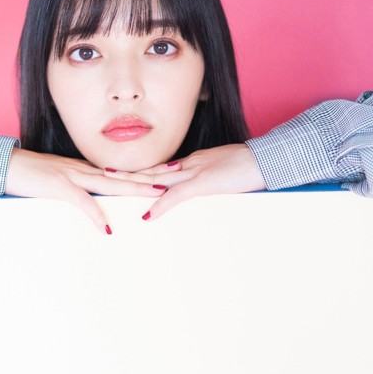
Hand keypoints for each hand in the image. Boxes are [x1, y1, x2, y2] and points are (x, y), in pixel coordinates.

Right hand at [5, 147, 169, 233]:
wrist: (5, 165)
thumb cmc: (29, 175)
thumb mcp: (58, 181)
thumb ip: (76, 188)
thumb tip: (92, 200)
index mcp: (85, 169)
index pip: (121, 171)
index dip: (145, 171)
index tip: (167, 172)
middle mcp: (83, 170)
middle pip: (124, 174)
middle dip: (150, 175)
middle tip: (176, 177)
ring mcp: (72, 176)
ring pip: (110, 183)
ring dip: (134, 188)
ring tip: (155, 195)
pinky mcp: (58, 186)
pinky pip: (80, 201)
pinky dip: (94, 214)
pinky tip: (106, 228)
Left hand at [104, 143, 265, 221]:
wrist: (268, 160)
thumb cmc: (251, 165)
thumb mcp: (223, 172)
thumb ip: (206, 178)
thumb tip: (198, 186)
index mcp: (193, 163)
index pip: (160, 168)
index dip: (141, 172)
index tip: (123, 174)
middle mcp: (189, 165)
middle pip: (151, 170)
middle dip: (127, 173)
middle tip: (104, 173)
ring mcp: (194, 173)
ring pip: (156, 178)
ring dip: (133, 183)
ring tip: (111, 183)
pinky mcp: (203, 183)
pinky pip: (177, 195)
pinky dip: (161, 205)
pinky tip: (147, 214)